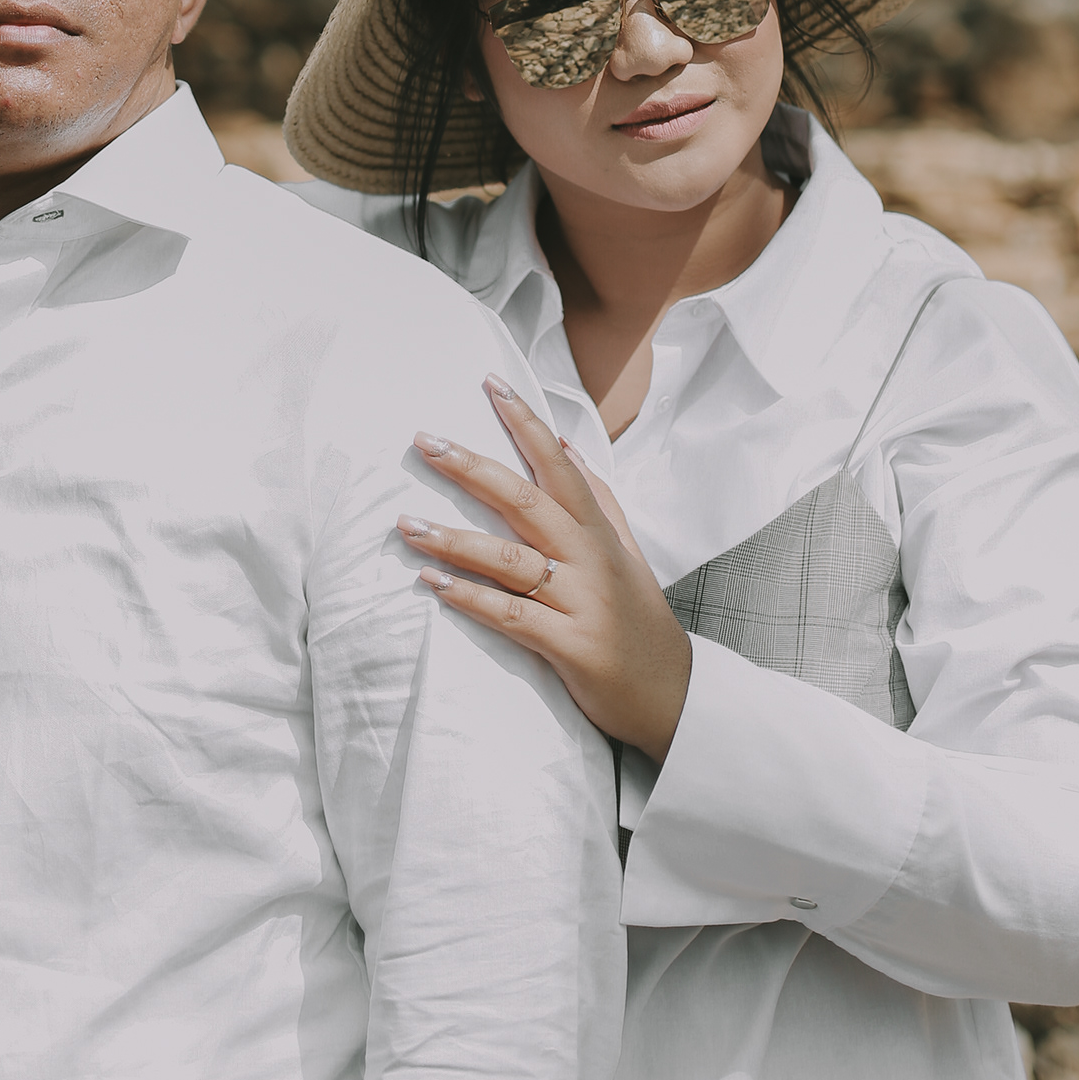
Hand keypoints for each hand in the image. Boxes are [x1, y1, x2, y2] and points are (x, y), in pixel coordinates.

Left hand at [398, 374, 693, 761]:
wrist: (672, 694)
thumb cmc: (638, 616)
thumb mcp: (626, 550)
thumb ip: (598, 497)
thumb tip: (563, 443)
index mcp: (598, 531)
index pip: (558, 463)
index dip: (525, 423)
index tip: (491, 385)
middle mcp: (589, 558)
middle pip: (525, 501)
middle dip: (472, 468)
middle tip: (426, 442)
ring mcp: (580, 602)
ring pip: (508, 559)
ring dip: (453, 539)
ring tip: (407, 523)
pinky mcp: (570, 646)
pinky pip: (511, 616)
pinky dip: (469, 598)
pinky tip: (432, 582)